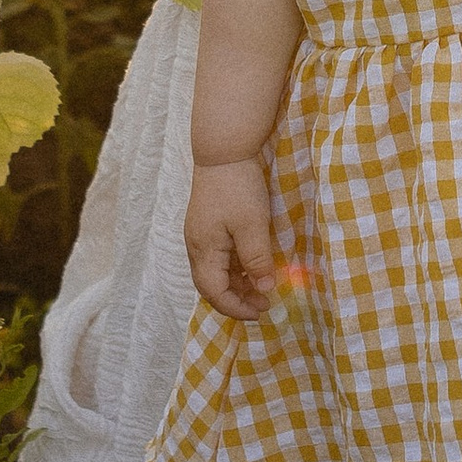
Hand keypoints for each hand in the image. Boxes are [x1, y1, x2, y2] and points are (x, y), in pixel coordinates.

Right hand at [186, 157, 279, 321]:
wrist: (224, 150)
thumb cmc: (238, 187)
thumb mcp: (253, 225)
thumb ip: (257, 259)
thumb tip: (265, 288)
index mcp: (203, 250)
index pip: (214, 292)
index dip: (236, 308)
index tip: (262, 311)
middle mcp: (196, 246)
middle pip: (210, 285)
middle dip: (236, 299)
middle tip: (264, 303)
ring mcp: (200, 234)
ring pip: (215, 271)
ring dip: (237, 283)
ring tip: (262, 286)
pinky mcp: (207, 224)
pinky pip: (219, 256)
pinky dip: (235, 267)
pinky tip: (253, 264)